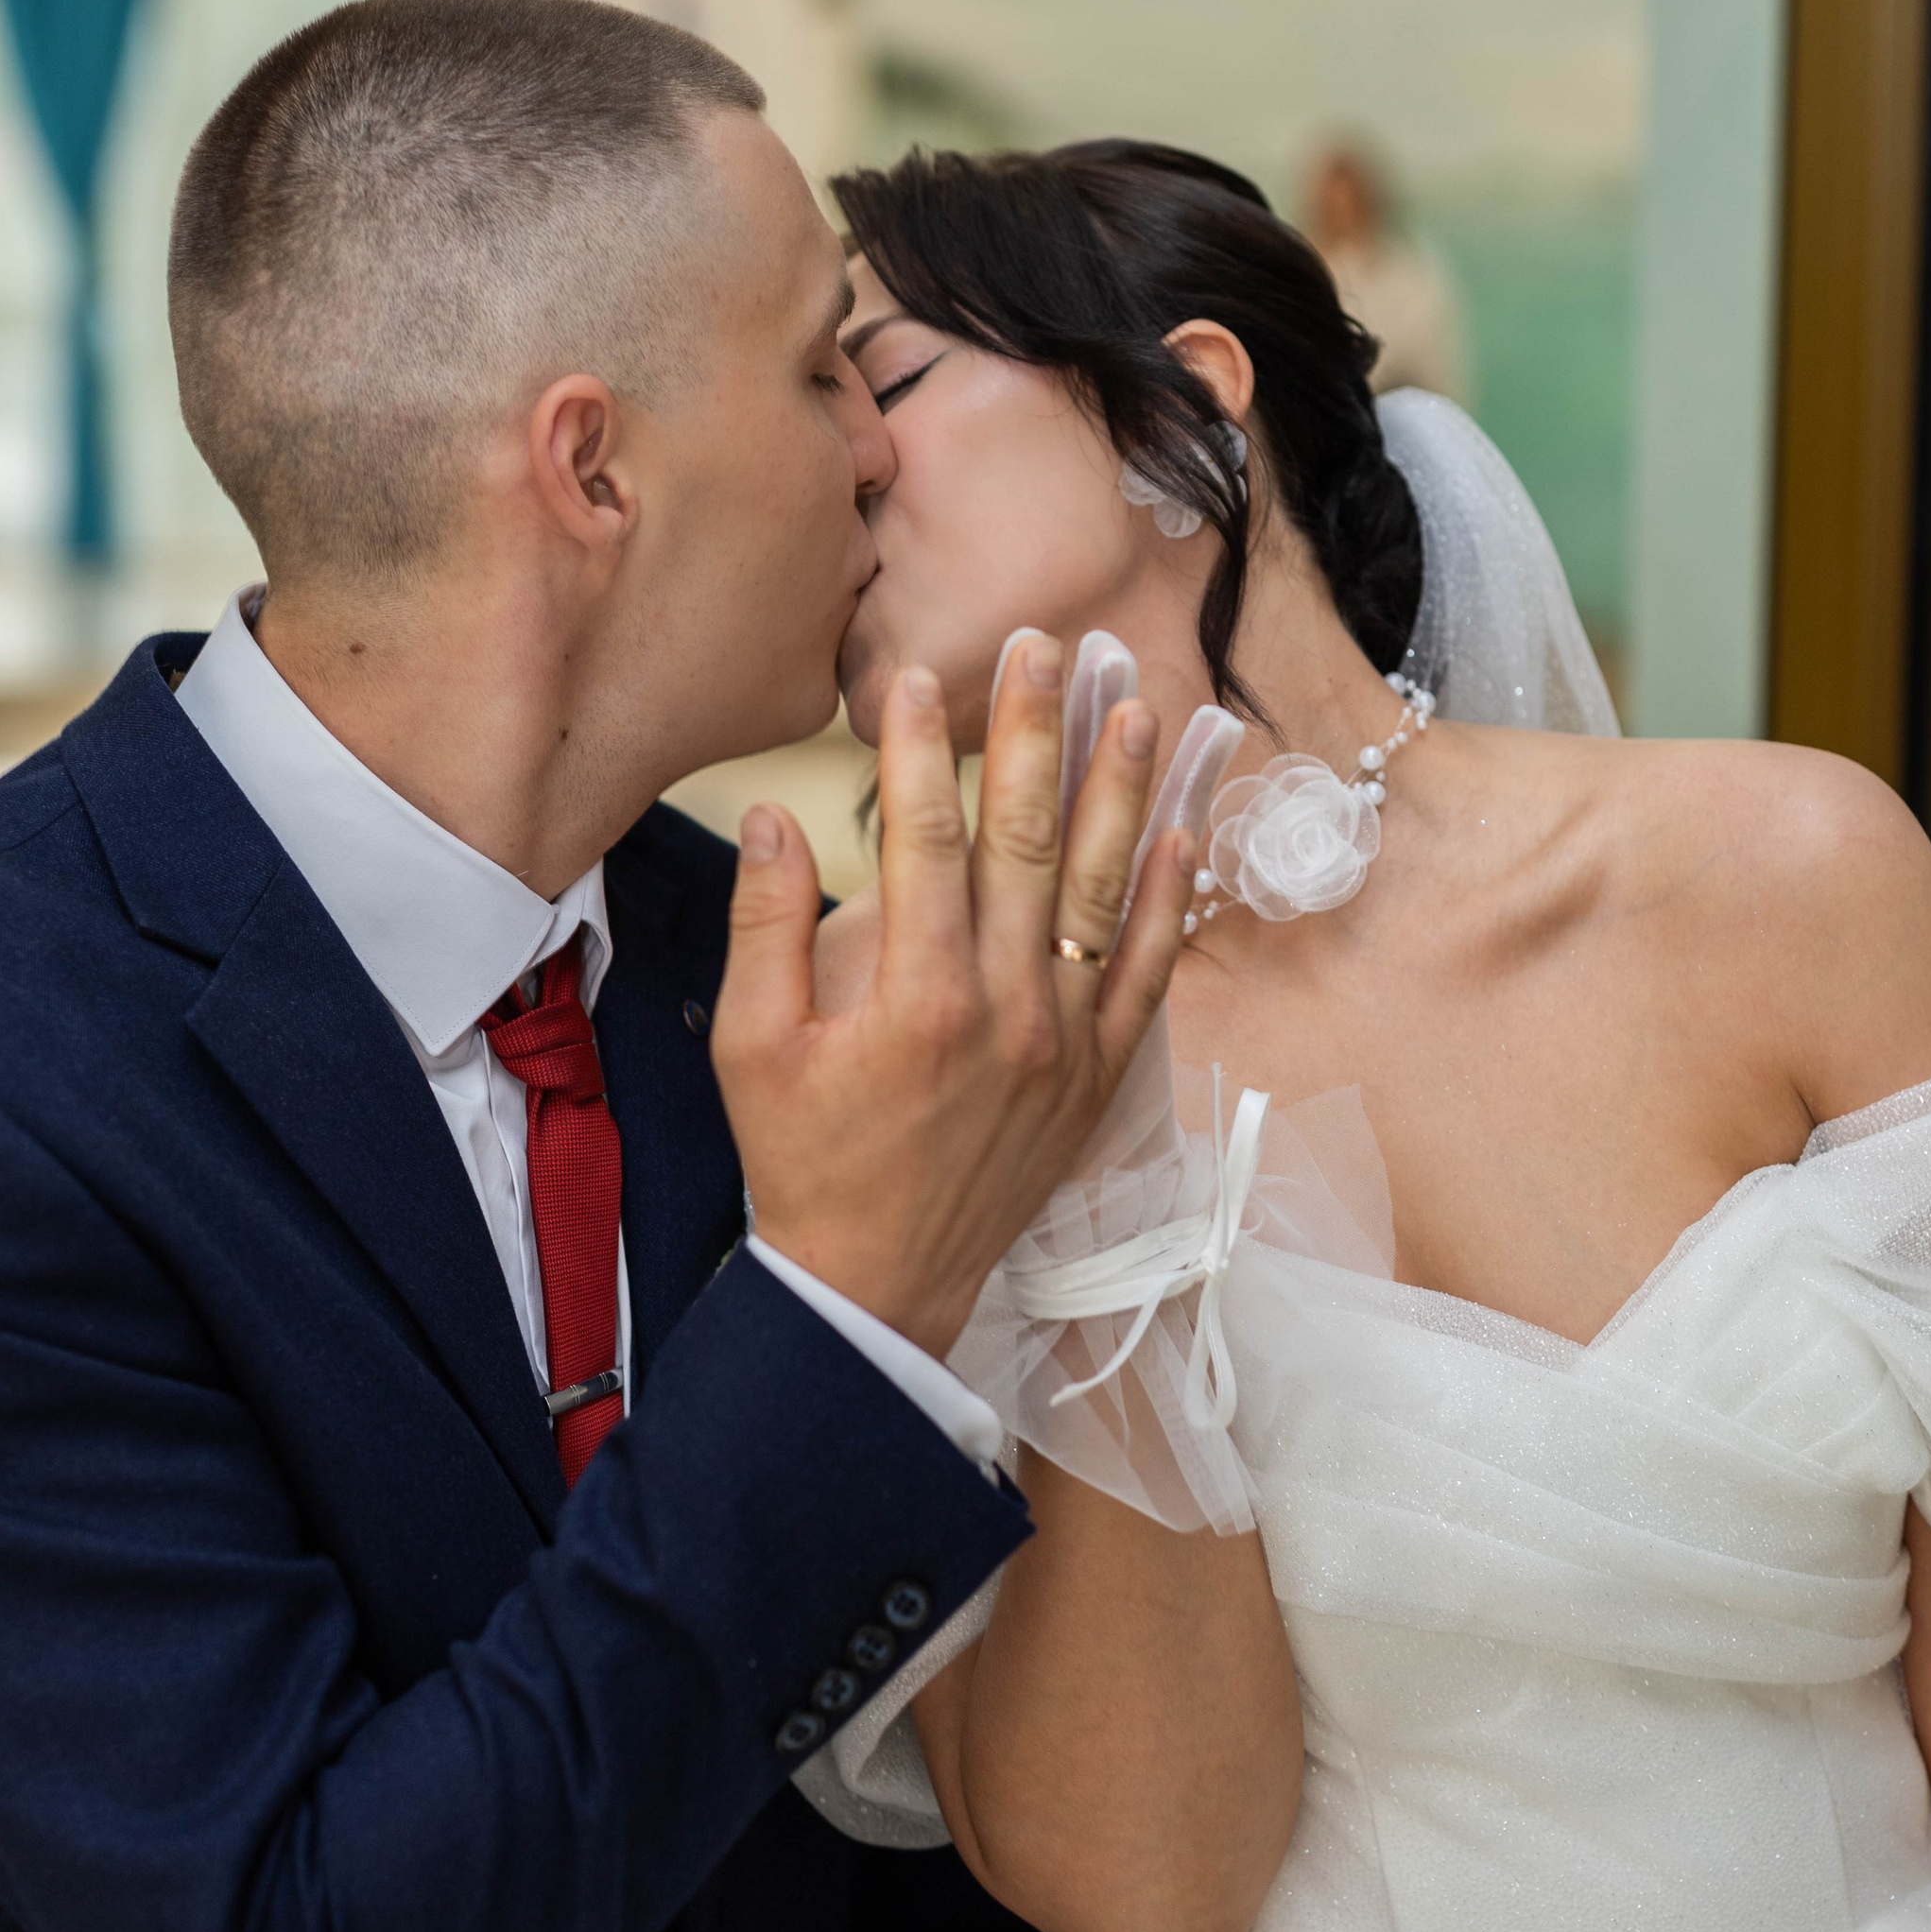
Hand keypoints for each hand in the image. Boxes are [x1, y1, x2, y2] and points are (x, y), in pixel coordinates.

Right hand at [714, 634, 1190, 1359]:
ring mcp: (1064, 1043)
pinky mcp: (1097, 1077)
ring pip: (1100, 890)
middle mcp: (1006, 1009)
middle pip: (1025, 840)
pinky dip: (1166, 901)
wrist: (876, 1284)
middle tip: (1045, 647)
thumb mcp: (750, 1048)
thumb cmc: (805, 1163)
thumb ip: (765, 927)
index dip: (920, 747)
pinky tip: (1180, 831)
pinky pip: (1145, 973)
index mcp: (917, 997)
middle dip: (1034, 732)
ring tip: (1136, 704)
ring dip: (1119, 791)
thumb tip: (775, 818)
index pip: (927, 837)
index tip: (915, 676)